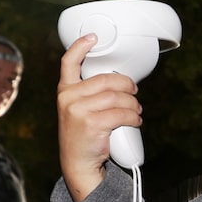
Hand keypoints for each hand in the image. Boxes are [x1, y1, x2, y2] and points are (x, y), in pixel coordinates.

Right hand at [58, 34, 140, 201]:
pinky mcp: (92, 123)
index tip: (93, 37)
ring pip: (116, 97)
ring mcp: (78, 110)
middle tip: (134, 92)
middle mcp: (68, 98)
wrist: (78, 164)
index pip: (68, 62)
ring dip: (133, 104)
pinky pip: (121, 113)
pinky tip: (135, 121)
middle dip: (126, 85)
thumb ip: (89, 93)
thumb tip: (119, 81)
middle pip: (106, 80)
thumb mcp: (77, 110)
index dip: (81, 46)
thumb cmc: (83, 136)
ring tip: (136, 111)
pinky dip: (133, 117)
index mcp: (65, 91)